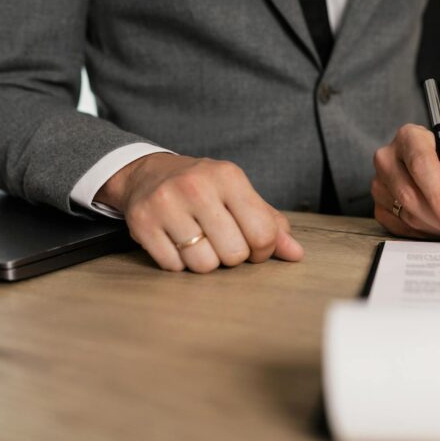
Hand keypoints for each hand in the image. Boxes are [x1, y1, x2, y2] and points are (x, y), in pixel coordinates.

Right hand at [96, 153, 303, 272]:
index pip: (263, 234)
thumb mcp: (239, 195)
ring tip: (197, 241)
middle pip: (234, 254)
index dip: (262, 250)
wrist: (148, 173)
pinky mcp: (142, 223)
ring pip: (203, 265)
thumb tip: (296, 255)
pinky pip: (173, 267)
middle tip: (221, 241)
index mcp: (229, 177)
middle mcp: (197, 187)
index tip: (251, 244)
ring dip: (204, 261)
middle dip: (232, 256)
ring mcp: (166, 204)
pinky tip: (175, 242)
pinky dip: (178, 263)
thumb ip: (271, 224)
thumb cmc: (205, 189)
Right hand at [371, 124, 439, 240]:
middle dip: (439, 219)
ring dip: (436, 228)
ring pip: (406, 214)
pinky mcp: (379, 206)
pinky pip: (400, 228)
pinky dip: (425, 234)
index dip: (438, 194)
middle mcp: (389, 157)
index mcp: (411, 137)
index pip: (421, 165)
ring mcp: (380, 183)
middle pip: (409, 194)